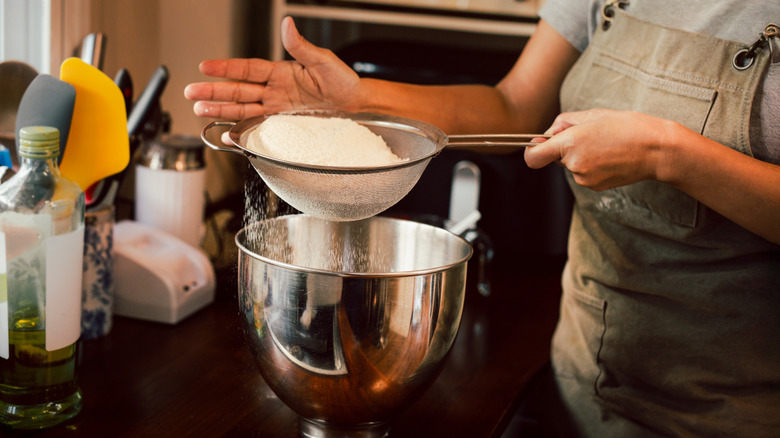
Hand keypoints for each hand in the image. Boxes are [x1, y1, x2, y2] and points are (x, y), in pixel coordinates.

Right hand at [184, 17, 361, 119]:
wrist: (355, 103)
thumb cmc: (342, 79)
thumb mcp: (323, 61)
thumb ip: (301, 46)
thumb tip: (287, 25)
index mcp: (281, 72)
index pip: (248, 69)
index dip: (226, 68)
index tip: (205, 67)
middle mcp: (275, 89)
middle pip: (238, 90)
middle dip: (214, 91)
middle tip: (191, 92)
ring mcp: (278, 107)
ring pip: (243, 108)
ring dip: (220, 109)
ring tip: (199, 110)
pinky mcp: (284, 123)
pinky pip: (258, 126)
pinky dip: (241, 130)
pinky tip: (226, 133)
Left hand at [524, 109, 669, 189]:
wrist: (656, 150)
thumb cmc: (628, 127)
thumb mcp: (593, 114)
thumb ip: (564, 123)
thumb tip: (548, 134)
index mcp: (569, 143)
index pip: (533, 156)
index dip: (533, 150)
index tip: (540, 144)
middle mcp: (573, 164)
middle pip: (555, 157)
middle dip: (565, 146)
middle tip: (590, 134)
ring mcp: (584, 178)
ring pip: (571, 165)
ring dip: (580, 155)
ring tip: (604, 145)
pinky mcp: (594, 187)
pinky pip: (583, 174)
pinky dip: (591, 165)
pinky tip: (610, 156)